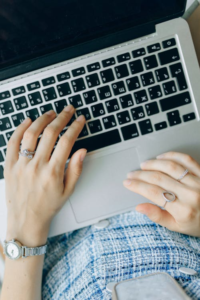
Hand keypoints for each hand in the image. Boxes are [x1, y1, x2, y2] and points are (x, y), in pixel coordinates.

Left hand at [4, 105, 86, 245]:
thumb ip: (76, 169)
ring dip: (42, 119)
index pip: (67, 141)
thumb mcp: (68, 191)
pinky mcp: (9, 165)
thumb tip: (82, 150)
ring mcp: (21, 164)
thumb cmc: (47, 207)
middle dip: (62, 117)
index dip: (75, 127)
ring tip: (51, 113)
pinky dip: (20, 128)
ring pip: (31, 133)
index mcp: (53, 172)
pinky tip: (28, 121)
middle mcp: (36, 166)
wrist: (26, 221)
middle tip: (68, 110)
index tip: (80, 120)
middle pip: (51, 133)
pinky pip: (12, 142)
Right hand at [123, 152, 199, 236]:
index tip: (127, 183)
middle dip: (141, 175)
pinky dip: (172, 155)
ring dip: (153, 163)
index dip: (137, 186)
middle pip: (158, 178)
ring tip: (143, 165)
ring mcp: (197, 181)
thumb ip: (157, 216)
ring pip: (170, 166)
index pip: (153, 193)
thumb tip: (139, 207)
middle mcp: (190, 194)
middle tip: (132, 174)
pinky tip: (161, 157)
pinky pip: (185, 159)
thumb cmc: (198, 223)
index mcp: (183, 210)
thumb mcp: (176, 226)